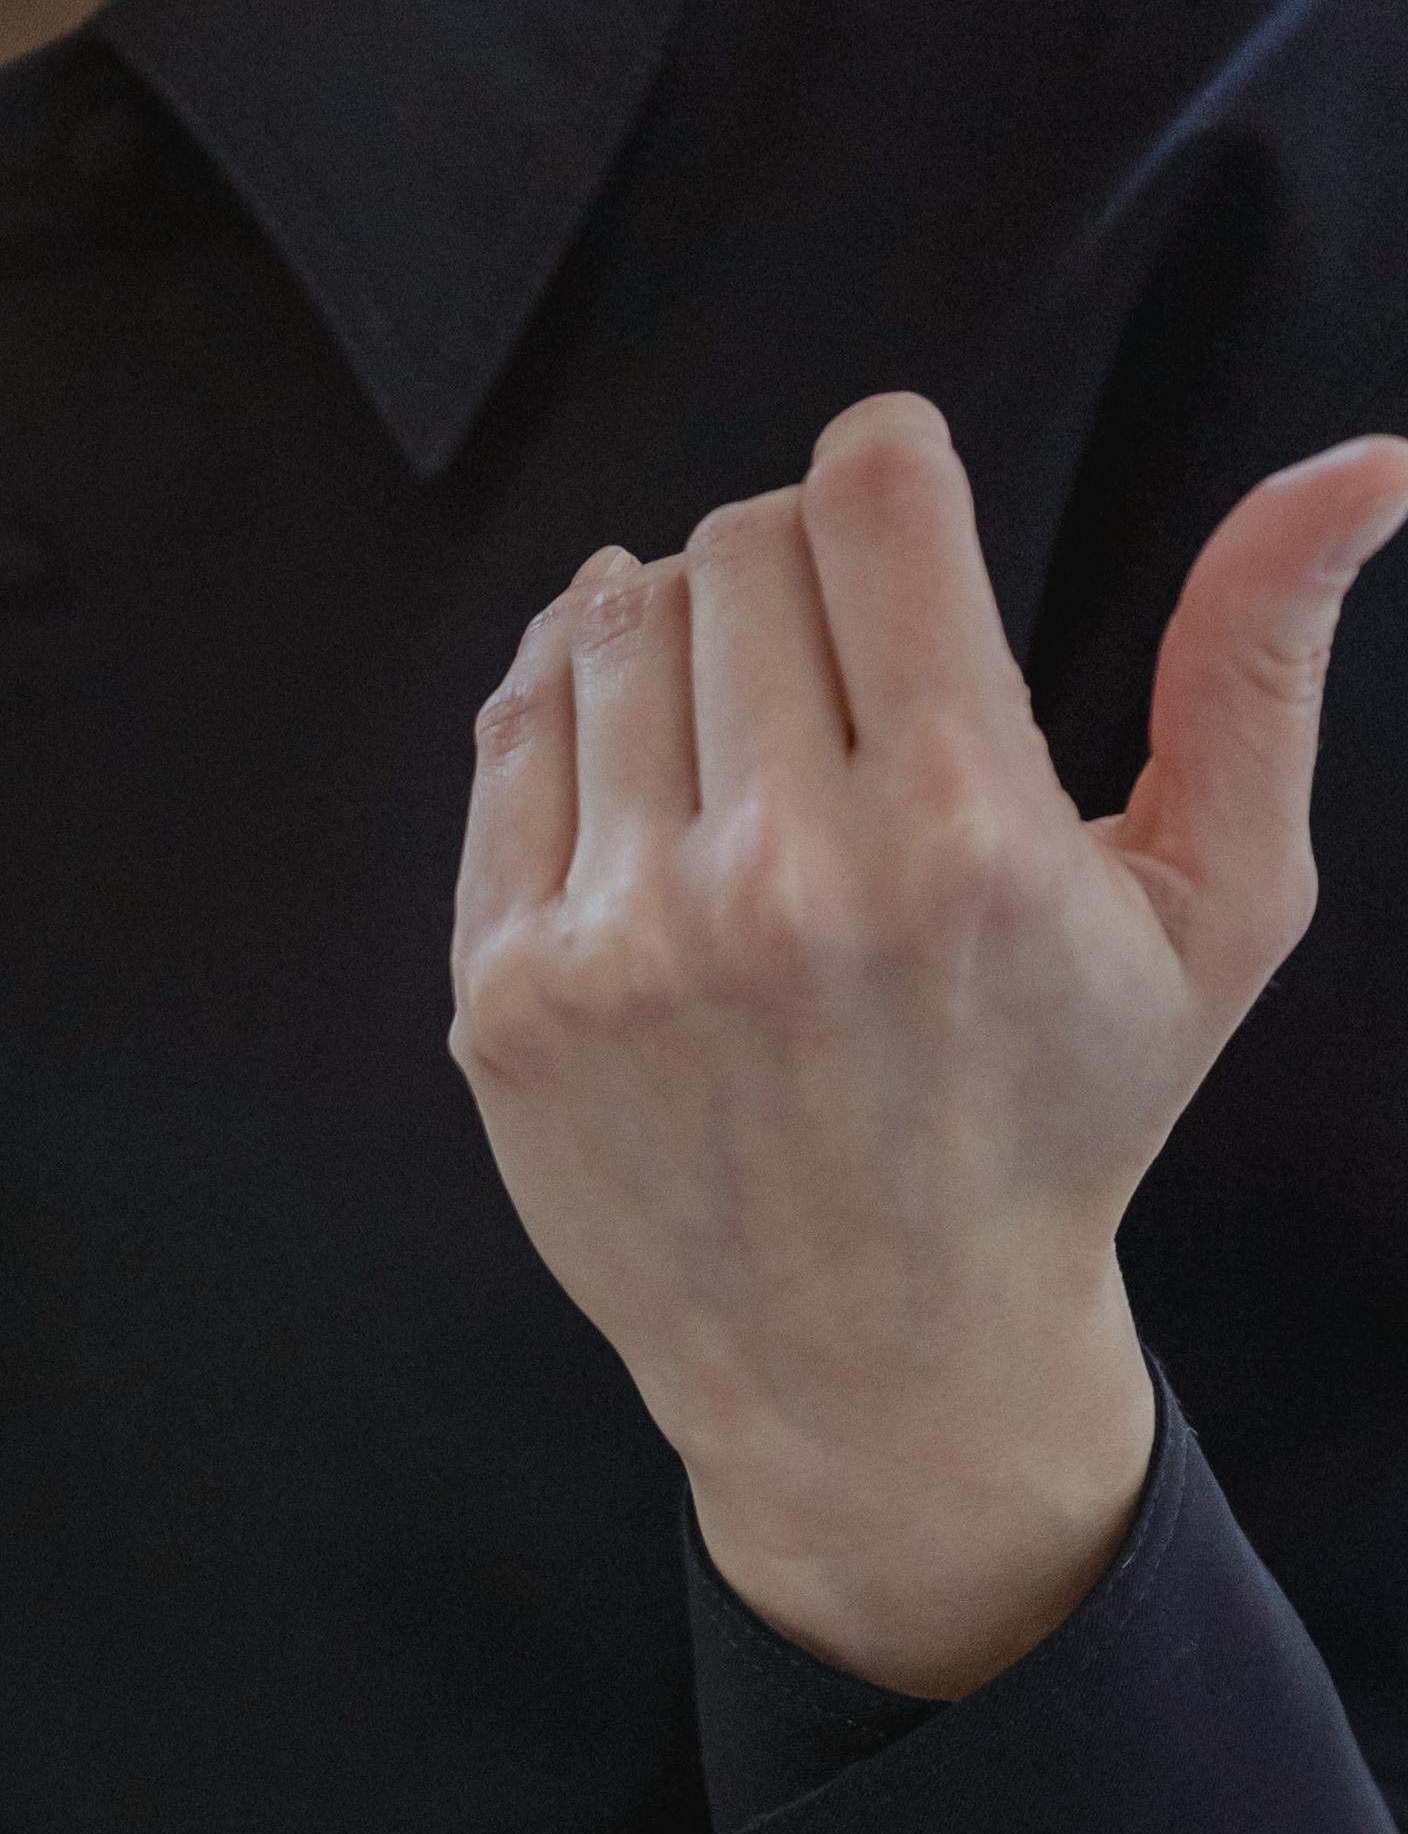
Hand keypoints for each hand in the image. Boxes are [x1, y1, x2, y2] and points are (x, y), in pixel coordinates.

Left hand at [453, 396, 1407, 1699]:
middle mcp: (782, 878)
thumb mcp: (1212, 911)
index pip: (870, 489)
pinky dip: (568, 710)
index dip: (888, 476)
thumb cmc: (1058, 1128)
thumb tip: (1360, 467)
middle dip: (794, 569)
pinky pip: (513, 743)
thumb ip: (1258, 666)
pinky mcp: (510, 1002)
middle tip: (836, 669)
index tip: (902, 531)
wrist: (879, 1366)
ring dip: (677, 630)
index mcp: (962, 828)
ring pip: (615, 625)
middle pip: (739, 545)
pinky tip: (640, 766)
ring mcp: (624, 945)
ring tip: (741, 719)